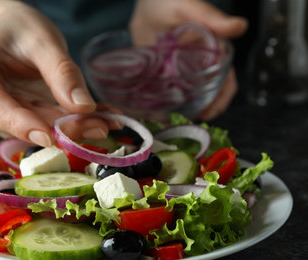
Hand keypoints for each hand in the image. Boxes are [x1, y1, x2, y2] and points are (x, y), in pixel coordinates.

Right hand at [0, 0, 115, 146]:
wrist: (11, 32)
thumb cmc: (19, 28)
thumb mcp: (42, 39)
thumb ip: (61, 71)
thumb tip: (82, 107)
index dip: (19, 123)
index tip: (50, 137)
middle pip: (14, 122)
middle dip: (59, 127)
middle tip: (101, 125)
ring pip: (30, 130)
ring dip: (69, 128)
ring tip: (105, 121)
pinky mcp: (8, 122)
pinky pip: (39, 128)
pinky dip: (68, 125)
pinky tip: (95, 120)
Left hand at [129, 0, 247, 120]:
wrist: (146, 3)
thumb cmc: (171, 0)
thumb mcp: (191, 8)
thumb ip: (212, 18)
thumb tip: (239, 27)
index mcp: (213, 52)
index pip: (225, 80)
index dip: (221, 99)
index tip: (210, 113)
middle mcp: (198, 64)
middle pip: (207, 94)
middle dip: (202, 111)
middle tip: (189, 122)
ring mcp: (179, 71)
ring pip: (187, 97)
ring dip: (184, 111)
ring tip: (173, 120)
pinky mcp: (161, 73)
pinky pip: (167, 93)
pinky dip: (165, 105)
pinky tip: (157, 112)